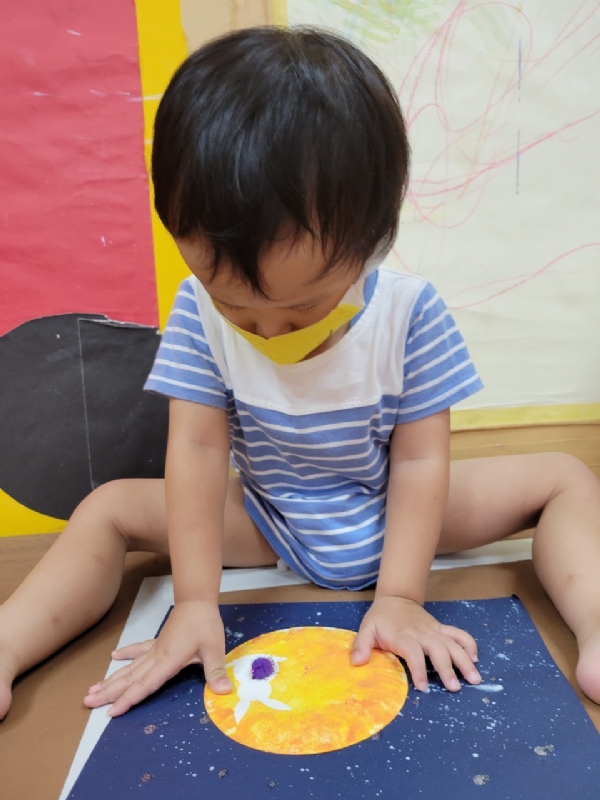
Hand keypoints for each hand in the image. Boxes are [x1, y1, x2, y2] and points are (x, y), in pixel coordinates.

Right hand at [83, 600, 231, 716]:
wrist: (196, 599)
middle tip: (87, 703)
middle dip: (109, 692)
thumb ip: (216, 670)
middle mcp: (156, 656)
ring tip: (92, 690)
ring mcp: (155, 648)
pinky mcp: (158, 641)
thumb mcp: (214, 648)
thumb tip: (224, 691)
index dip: (128, 700)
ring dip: (111, 679)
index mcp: (168, 661)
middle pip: (129, 678)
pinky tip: (114, 657)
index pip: (145, 685)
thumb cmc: (205, 623)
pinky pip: (138, 651)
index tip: (112, 712)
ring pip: (129, 667)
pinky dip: (126, 654)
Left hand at [351, 596, 480, 692]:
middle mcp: (421, 632)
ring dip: (464, 660)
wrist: (395, 598)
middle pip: (438, 648)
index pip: (413, 652)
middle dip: (447, 668)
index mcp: (402, 635)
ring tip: (475, 679)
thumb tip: (357, 663)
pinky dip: (469, 644)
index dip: (419, 668)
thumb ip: (361, 645)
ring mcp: (434, 629)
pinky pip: (458, 634)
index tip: (423, 687)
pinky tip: (476, 659)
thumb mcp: (366, 628)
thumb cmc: (381, 618)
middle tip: (454, 688)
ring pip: (453, 642)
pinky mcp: (441, 628)